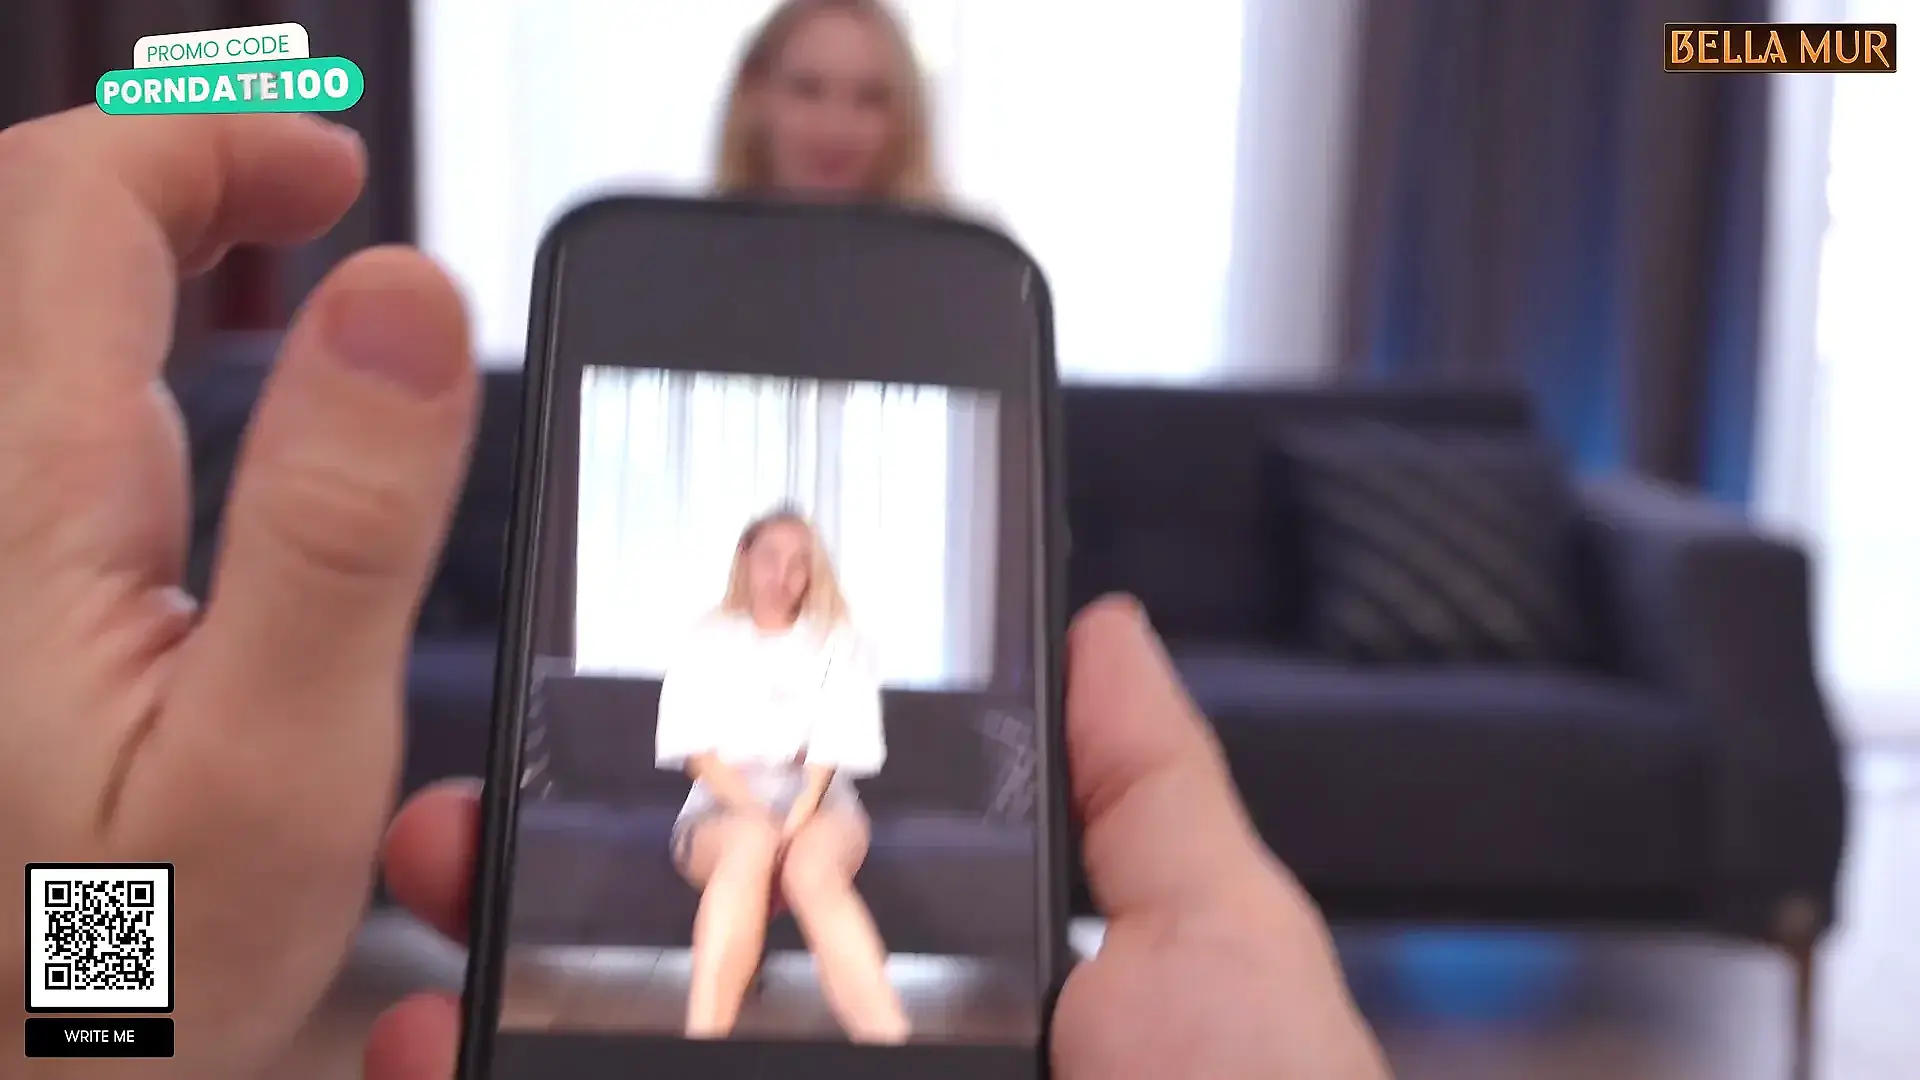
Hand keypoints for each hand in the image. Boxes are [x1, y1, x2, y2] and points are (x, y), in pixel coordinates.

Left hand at [0, 109, 477, 1077]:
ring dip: (135, 264)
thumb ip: (341, 523)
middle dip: (168, 183)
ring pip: (10, 325)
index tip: (342, 176)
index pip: (74, 203)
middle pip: (17, 237)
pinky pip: (22, 422)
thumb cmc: (100, 979)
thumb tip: (403, 297)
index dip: (215, 144)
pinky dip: (108, 361)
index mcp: (20, 506)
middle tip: (307, 211)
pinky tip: (184, 429)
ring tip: (262, 278)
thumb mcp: (272, 765)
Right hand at [370, 598, 1390, 1078]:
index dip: (675, 812)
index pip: (775, 888)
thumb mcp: (1214, 946)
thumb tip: (1097, 625)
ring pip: (571, 1064)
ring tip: (419, 954)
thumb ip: (1143, 790)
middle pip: (645, 976)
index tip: (586, 736)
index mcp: (933, 1003)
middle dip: (529, 892)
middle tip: (457, 825)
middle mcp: (827, 1068)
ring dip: (470, 1008)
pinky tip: (418, 1062)